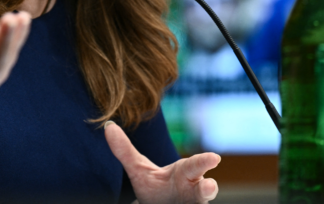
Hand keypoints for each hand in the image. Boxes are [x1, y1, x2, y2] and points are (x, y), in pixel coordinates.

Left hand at [105, 121, 219, 203]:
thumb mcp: (138, 170)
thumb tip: (108, 127)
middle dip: (207, 189)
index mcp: (184, 172)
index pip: (195, 165)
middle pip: (203, 190)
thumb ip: (124, 151)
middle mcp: (193, 191)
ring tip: (204, 194)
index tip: (215, 158)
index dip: (205, 161)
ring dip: (201, 202)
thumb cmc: (154, 187)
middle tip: (209, 186)